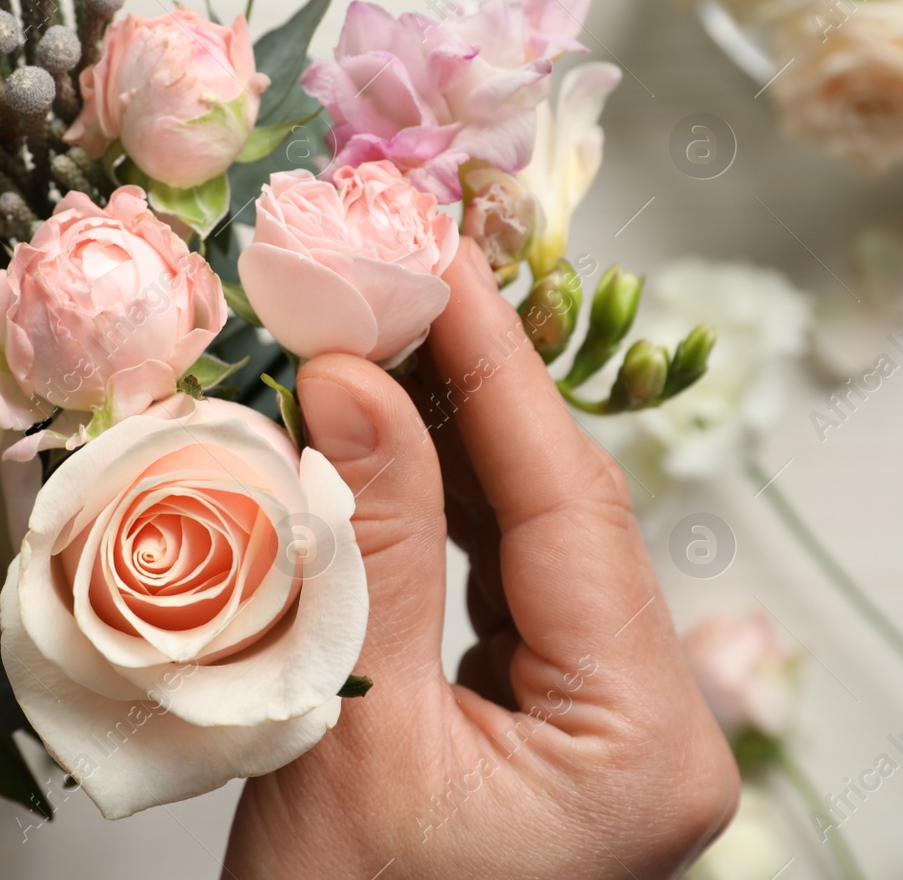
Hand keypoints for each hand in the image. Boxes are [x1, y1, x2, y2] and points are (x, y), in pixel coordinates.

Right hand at [224, 239, 738, 878]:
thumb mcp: (345, 728)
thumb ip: (365, 544)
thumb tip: (356, 377)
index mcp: (640, 736)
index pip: (567, 501)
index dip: (493, 363)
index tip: (430, 255)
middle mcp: (646, 720)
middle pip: (559, 507)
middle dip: (471, 383)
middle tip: (387, 274)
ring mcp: (598, 722)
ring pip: (526, 536)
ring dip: (446, 435)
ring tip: (371, 335)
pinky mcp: (542, 722)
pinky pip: (493, 584)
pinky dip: (429, 507)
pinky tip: (376, 444)